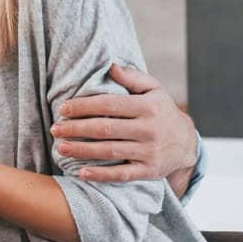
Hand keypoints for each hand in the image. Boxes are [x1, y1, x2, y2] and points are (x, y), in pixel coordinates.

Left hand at [51, 64, 197, 192]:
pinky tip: (81, 172)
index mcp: (148, 107)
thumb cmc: (162, 111)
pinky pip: (121, 175)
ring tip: (61, 147)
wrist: (187, 143)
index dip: (83, 106)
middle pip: (105, 129)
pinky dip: (101, 175)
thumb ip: (132, 77)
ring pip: (110, 151)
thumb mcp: (154, 89)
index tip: (62, 109)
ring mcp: (150, 152)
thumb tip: (110, 66)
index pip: (108, 105)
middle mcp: (150, 129)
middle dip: (76, 129)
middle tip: (55, 129)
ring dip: (82, 150)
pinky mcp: (149, 171)